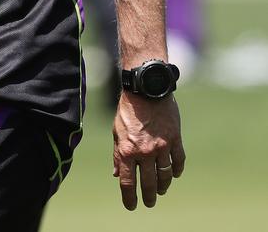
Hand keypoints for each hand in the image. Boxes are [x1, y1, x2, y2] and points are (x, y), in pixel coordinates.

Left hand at [113, 92, 185, 209]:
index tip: (131, 205)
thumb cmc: (128, 111)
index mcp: (127, 150)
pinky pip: (178, 161)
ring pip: (165, 175)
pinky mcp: (175, 139)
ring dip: (163, 186)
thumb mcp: (117, 132)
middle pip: (149, 183)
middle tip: (150, 202)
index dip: (129, 198)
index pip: (128, 182)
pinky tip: (174, 174)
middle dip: (149, 196)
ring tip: (161, 190)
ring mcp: (161, 146)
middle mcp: (144, 152)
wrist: (145, 90)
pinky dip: (176, 170)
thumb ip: (118, 155)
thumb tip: (117, 175)